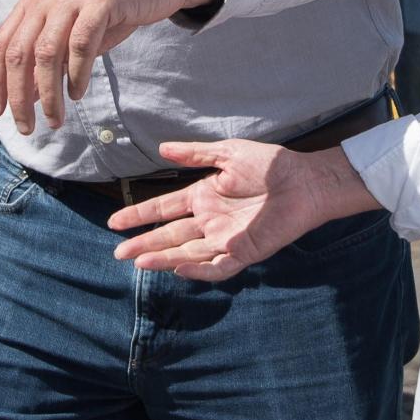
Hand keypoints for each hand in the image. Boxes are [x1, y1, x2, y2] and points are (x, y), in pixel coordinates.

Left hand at [0, 0, 216, 134]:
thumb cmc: (109, 13)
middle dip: (19, 96)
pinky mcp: (101, 0)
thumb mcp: (71, 38)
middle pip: (19, 53)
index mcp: (32, 1)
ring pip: (47, 53)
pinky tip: (77, 93)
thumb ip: (48, 63)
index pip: (0, 45)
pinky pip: (81, 44)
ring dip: (49, 93)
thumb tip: (26, 97)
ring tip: (55, 118)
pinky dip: (77, 74)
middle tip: (27, 126)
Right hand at [108, 139, 375, 280]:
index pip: (164, 209)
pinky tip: (179, 267)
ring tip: (139, 261)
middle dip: (144, 244)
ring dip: (164, 259)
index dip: (140, 215)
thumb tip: (161, 149)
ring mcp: (226, 238)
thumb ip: (195, 155)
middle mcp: (210, 221)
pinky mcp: (245, 252)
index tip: (115, 222)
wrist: (305, 181)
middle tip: (118, 253)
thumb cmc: (271, 165)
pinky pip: (218, 267)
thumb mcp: (227, 153)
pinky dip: (199, 270)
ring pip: (187, 254)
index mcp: (204, 196)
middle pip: (170, 236)